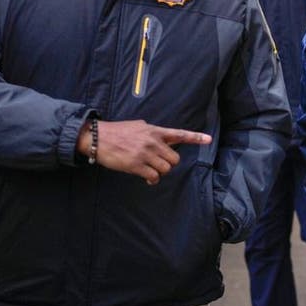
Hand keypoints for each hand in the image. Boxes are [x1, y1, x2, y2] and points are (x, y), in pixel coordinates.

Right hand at [79, 119, 211, 184]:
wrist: (97, 137)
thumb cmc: (117, 132)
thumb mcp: (139, 126)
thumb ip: (153, 133)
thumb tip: (162, 140)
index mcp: (155, 131)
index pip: (179, 134)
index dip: (195, 137)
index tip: (208, 139)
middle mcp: (153, 141)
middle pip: (174, 159)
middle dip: (169, 164)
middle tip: (158, 164)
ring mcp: (145, 153)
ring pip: (165, 169)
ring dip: (159, 172)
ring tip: (150, 170)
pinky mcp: (136, 165)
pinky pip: (153, 177)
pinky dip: (152, 179)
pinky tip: (147, 177)